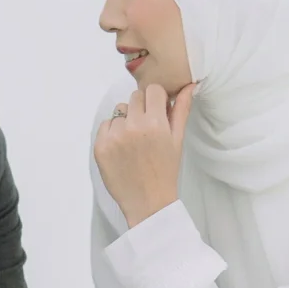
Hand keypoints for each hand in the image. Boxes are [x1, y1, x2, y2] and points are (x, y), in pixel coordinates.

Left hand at [93, 81, 194, 225]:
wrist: (148, 202)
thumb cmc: (166, 171)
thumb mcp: (177, 140)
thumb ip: (181, 110)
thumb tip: (189, 86)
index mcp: (155, 122)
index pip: (152, 90)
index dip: (156, 100)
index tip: (158, 112)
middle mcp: (132, 126)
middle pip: (134, 97)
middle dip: (141, 108)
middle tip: (146, 129)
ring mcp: (114, 136)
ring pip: (119, 111)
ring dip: (126, 120)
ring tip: (134, 141)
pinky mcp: (100, 146)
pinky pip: (105, 126)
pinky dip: (112, 133)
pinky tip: (122, 149)